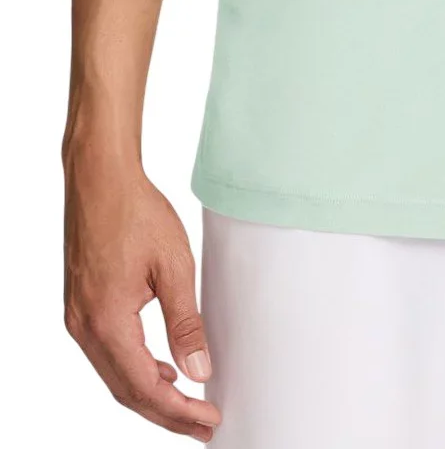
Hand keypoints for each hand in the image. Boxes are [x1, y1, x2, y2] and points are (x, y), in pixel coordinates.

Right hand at [64, 154, 220, 438]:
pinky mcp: (80, 306)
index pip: (144, 387)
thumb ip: (186, 323)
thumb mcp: (174, 266)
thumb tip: (199, 371)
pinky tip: (160, 368)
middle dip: (166, 413)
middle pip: (126, 391)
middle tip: (203, 425)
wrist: (100, 178)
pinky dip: (134, 370)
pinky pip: (106, 354)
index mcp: (106, 321)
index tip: (209, 420)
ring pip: (115, 375)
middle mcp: (84, 327)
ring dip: (150, 394)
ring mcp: (78, 318)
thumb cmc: (135, 211)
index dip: (178, 411)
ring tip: (188, 403)